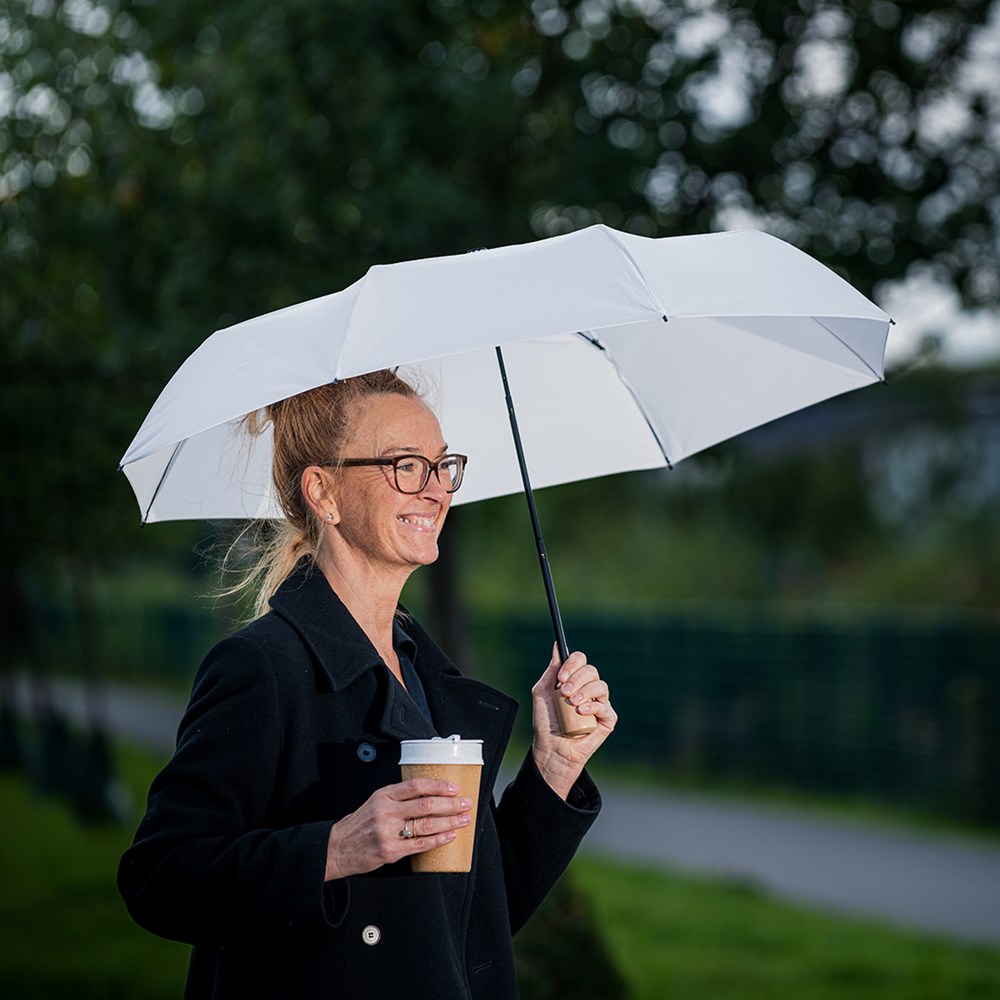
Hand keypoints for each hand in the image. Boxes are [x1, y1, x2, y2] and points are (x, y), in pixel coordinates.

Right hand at [324, 778, 471, 879]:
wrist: (338, 847)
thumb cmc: (359, 824)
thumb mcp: (375, 802)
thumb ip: (398, 798)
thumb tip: (429, 794)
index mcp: (383, 796)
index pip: (416, 786)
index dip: (438, 786)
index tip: (453, 787)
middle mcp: (386, 811)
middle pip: (426, 804)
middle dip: (450, 804)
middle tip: (465, 804)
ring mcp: (388, 832)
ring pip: (426, 824)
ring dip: (449, 822)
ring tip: (462, 819)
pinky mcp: (391, 851)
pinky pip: (420, 844)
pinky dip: (438, 840)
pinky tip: (449, 836)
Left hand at [531, 646, 616, 799]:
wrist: (551, 747)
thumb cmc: (546, 721)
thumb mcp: (542, 692)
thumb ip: (551, 670)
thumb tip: (557, 646)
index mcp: (575, 679)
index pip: (580, 660)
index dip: (572, 664)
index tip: (560, 676)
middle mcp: (589, 688)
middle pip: (591, 670)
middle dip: (577, 678)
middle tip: (563, 691)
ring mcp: (600, 703)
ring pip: (600, 686)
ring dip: (584, 692)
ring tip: (572, 703)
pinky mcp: (607, 719)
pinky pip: (605, 706)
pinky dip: (593, 706)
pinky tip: (581, 712)